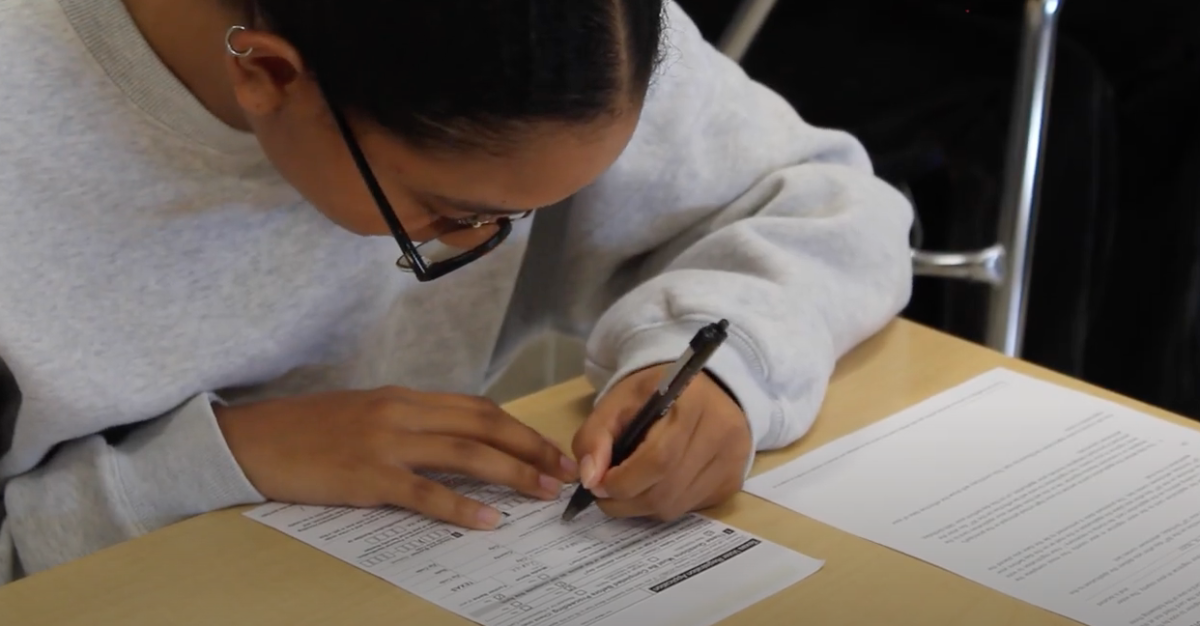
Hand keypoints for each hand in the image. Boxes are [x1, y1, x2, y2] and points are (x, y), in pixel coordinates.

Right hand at [215, 387, 578, 529]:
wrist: (251, 440)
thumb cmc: (308, 432)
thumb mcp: (367, 416)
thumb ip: (411, 424)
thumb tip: (459, 443)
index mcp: (404, 398)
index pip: (478, 408)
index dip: (520, 429)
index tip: (550, 449)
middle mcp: (402, 412)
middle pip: (483, 424)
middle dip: (531, 447)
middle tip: (564, 470)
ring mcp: (385, 442)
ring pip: (465, 453)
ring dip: (512, 472)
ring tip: (543, 491)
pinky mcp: (366, 475)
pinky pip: (424, 492)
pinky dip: (460, 506)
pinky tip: (487, 519)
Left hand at [571, 366, 751, 520]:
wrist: (703, 390)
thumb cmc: (656, 395)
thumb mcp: (618, 401)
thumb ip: (595, 435)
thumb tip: (590, 479)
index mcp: (693, 403)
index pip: (658, 459)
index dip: (622, 480)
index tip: (596, 484)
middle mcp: (722, 434)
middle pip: (666, 491)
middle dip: (626, 500)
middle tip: (605, 492)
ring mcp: (731, 462)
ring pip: (676, 506)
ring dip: (642, 506)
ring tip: (629, 487)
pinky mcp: (732, 482)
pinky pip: (689, 509)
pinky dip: (663, 505)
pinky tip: (656, 484)